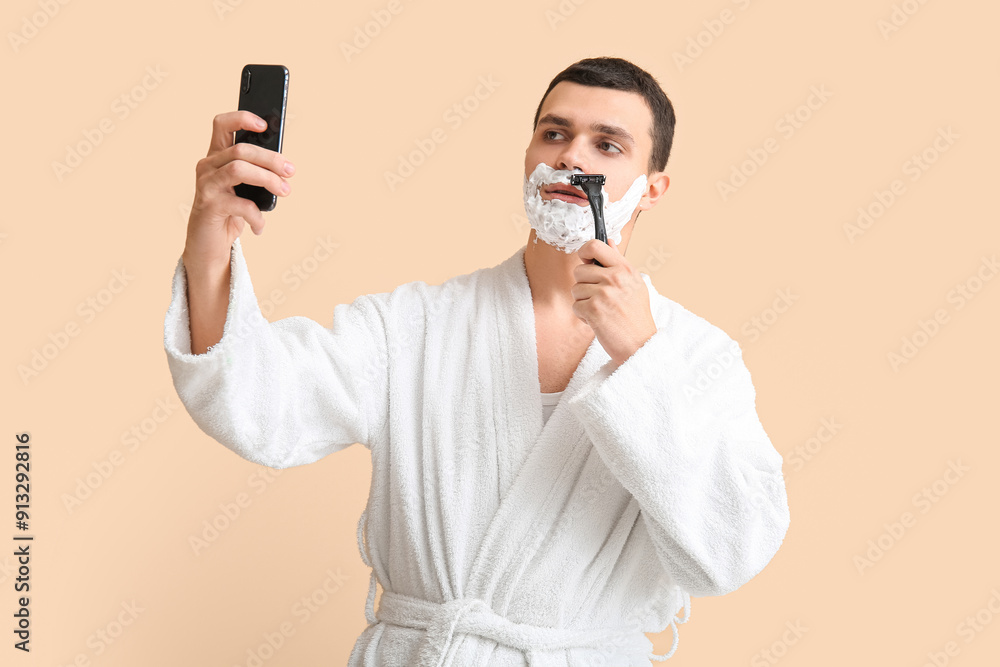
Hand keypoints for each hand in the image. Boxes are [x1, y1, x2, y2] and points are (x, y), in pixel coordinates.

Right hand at [183, 111, 295, 271]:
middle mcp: (207, 166)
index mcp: (216, 155)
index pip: (222, 124)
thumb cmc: (230, 211)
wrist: (208, 243)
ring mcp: (206, 184)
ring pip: (239, 169)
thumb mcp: (244, 188)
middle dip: (271, 159)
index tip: (266, 126)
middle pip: (241, 150)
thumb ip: (256, 172)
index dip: (242, 119)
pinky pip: (241, 204)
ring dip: (268, 179)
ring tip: (284, 192)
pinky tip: (260, 226)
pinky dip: (257, 216)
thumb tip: (284, 166)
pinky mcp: (208, 205)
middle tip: (291, 171)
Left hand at [572, 239, 657, 366]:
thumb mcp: (634, 283)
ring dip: (584, 302)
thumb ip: (618, 262)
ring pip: (576, 290)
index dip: (584, 251)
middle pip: (579, 270)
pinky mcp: (594, 310)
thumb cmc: (636, 315)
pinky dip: (583, 316)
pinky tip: (598, 321)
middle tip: (598, 297)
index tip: (585, 260)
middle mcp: (614, 278)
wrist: (640, 344)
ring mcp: (603, 293)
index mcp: (624, 269)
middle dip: (584, 285)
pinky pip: (575, 306)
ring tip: (602, 311)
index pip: (595, 245)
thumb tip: (608, 241)